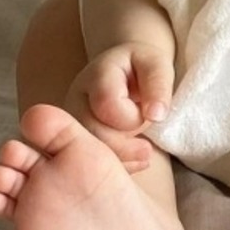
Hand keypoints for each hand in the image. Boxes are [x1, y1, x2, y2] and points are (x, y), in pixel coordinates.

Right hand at [64, 42, 173, 166]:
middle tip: (147, 148)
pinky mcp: (75, 138)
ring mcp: (71, 121)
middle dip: (124, 145)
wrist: (126, 69)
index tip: (151, 116)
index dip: (133, 118)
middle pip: (92, 133)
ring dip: (120, 158)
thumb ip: (158, 85)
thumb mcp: (156, 64)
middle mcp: (76, 99)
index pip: (107, 105)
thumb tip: (156, 115)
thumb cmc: (141, 66)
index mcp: (97, 76)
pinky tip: (134, 163)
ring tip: (144, 155)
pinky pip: (88, 162)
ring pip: (87, 152)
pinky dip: (115, 165)